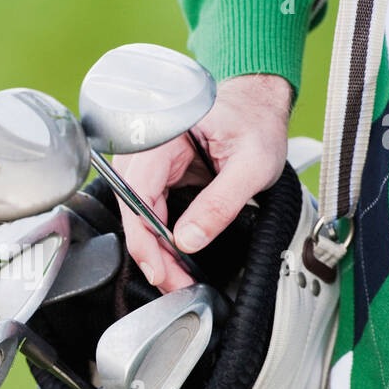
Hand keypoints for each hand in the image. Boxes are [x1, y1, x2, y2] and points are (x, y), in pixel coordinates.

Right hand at [112, 73, 293, 292]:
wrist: (257, 105)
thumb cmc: (255, 121)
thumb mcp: (251, 165)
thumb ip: (220, 203)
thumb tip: (188, 242)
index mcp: (163, 136)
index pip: (136, 193)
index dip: (145, 238)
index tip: (160, 270)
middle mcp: (146, 147)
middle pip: (132, 208)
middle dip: (151, 252)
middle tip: (174, 283)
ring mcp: (148, 161)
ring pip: (137, 212)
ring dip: (154, 248)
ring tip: (176, 275)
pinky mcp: (157, 174)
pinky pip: (148, 209)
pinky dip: (160, 235)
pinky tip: (173, 255)